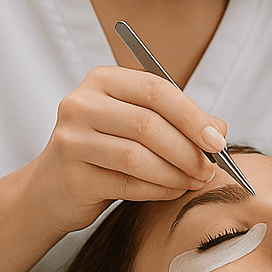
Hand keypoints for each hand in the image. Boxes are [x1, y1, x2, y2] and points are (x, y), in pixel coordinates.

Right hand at [25, 65, 227, 234]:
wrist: (52, 188)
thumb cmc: (105, 150)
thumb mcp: (139, 125)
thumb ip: (178, 121)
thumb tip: (219, 129)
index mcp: (102, 80)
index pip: (155, 89)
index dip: (192, 115)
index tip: (218, 140)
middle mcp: (80, 104)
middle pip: (148, 124)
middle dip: (187, 149)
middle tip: (210, 168)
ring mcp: (71, 140)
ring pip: (137, 156)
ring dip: (175, 173)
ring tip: (195, 181)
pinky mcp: (71, 175)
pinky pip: (126, 184)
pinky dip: (158, 190)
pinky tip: (173, 191)